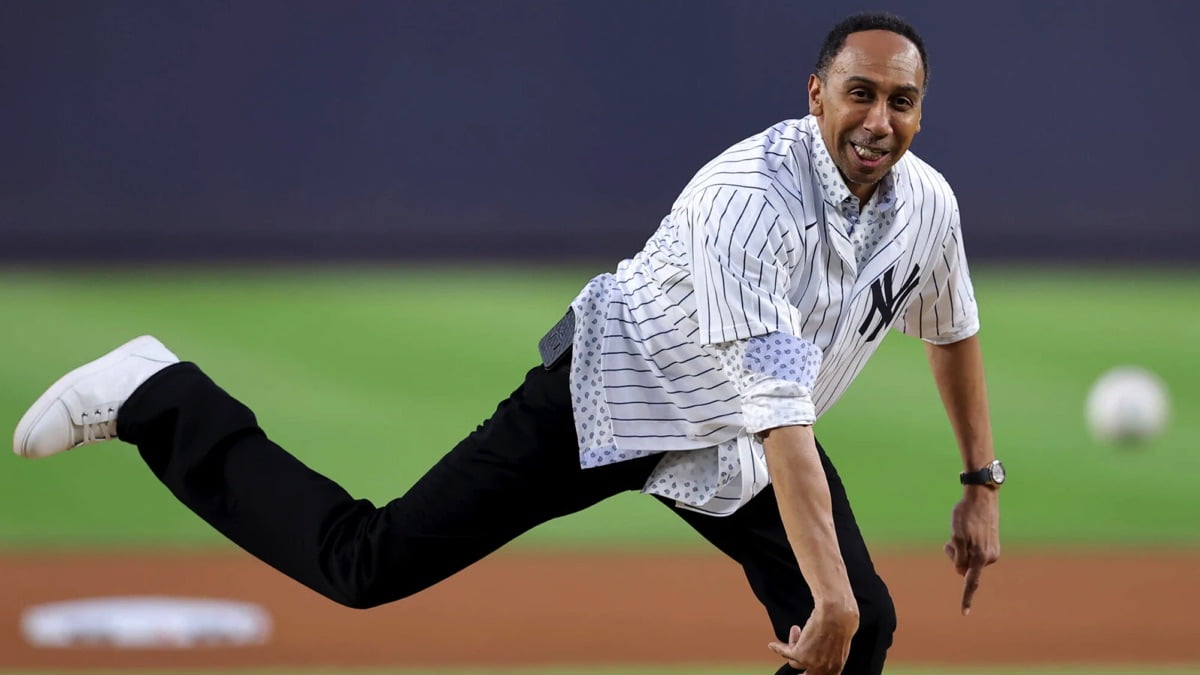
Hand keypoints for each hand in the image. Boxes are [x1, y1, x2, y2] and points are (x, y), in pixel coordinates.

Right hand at [767, 602, 858, 674]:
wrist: (836, 616)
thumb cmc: (841, 623)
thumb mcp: (838, 642)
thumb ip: (830, 652)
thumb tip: (820, 650)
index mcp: (836, 668)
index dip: (812, 673)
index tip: (804, 671)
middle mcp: (823, 669)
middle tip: (795, 666)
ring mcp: (811, 663)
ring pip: (794, 662)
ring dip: (791, 648)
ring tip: (795, 632)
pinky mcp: (800, 654)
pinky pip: (785, 652)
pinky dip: (777, 648)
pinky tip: (772, 645)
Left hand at [944, 486, 1000, 614]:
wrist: (981, 497)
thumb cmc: (966, 514)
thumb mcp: (956, 535)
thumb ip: (958, 557)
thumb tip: (961, 572)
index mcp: (980, 557)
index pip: (971, 582)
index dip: (966, 598)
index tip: (964, 613)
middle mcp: (989, 558)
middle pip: (963, 568)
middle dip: (955, 557)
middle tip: (952, 539)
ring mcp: (992, 552)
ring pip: (968, 559)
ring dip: (960, 549)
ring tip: (963, 531)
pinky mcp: (992, 545)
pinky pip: (974, 553)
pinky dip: (967, 545)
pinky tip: (968, 530)